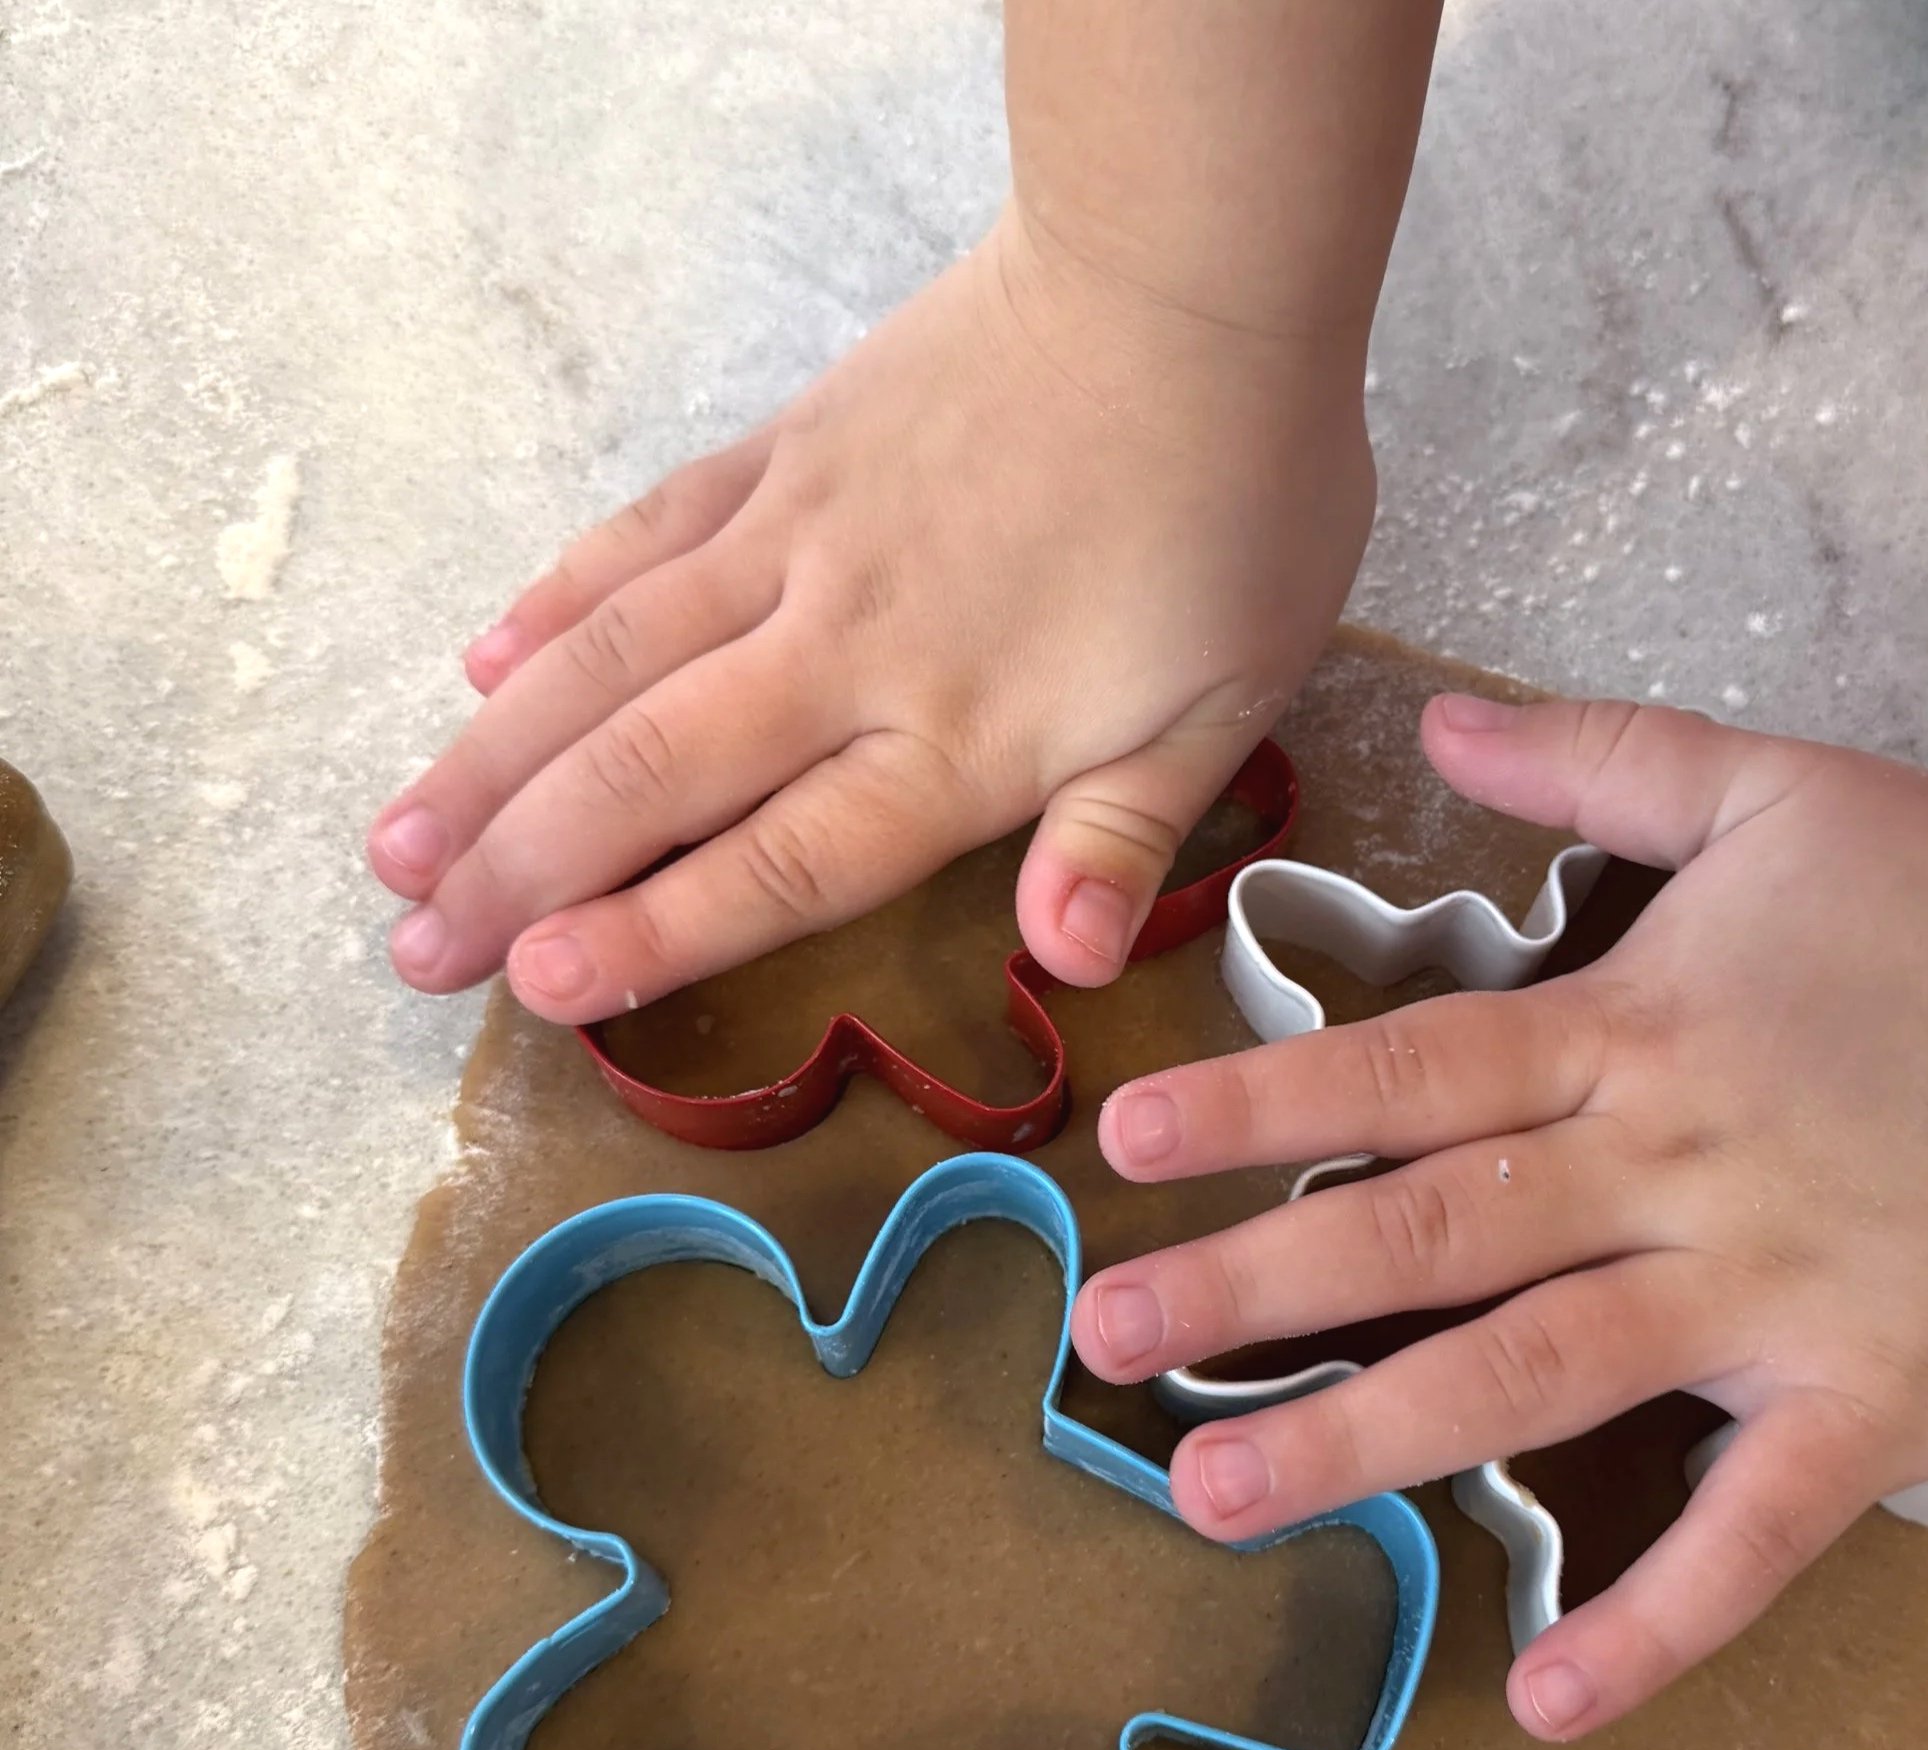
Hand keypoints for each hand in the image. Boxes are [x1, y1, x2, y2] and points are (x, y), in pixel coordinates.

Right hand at [368, 208, 1374, 1018]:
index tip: (535, 990)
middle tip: (414, 950)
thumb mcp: (1220, 701)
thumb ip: (1125, 834)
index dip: (653, 932)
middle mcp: (845, 649)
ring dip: (489, 758)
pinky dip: (550, 603)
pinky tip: (480, 660)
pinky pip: (640, 539)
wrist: (1186, 281)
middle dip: (521, 873)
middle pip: (651, 774)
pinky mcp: (782, 453)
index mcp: (955, 736)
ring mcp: (795, 542)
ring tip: (395, 841)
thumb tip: (1069, 958)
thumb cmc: (1232, 509)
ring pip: (607, 660)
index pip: (780, 862)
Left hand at [1073, 693, 1927, 1741]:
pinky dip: (1656, 1622)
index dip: (1264, 1106)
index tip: (1129, 1155)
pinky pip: (1749, 1533)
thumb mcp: (1778, 792)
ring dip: (1372, 1444)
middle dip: (1258, 1290)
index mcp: (1634, 1034)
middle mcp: (1666, 1172)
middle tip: (1105, 1351)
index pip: (1412, 1075)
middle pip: (1430, 1233)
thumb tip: (1441, 721)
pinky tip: (1546, 1704)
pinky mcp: (1865, 1409)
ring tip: (1219, 1499)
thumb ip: (1596, 758)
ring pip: (1535, 1375)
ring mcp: (1761, 1299)